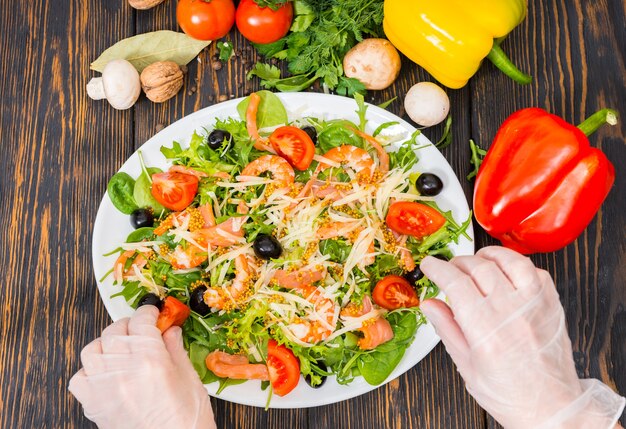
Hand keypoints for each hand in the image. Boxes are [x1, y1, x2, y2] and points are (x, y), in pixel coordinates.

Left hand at [69, 306, 215, 428]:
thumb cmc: (185, 422)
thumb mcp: (190, 379)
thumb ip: (175, 350)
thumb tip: (170, 331)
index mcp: (150, 359)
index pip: (140, 320)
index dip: (148, 312)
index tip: (153, 313)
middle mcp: (122, 369)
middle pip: (115, 330)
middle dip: (129, 326)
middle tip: (142, 331)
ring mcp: (104, 387)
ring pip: (92, 349)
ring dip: (107, 345)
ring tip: (122, 350)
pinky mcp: (94, 405)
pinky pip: (79, 378)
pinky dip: (90, 371)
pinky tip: (107, 374)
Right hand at [420, 246, 624, 428]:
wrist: (553, 409)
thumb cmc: (511, 395)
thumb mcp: (468, 367)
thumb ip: (448, 330)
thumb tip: (430, 305)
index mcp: (485, 330)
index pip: (455, 283)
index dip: (438, 269)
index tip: (430, 266)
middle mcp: (511, 313)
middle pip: (478, 267)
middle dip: (457, 262)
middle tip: (449, 269)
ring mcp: (535, 305)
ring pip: (509, 261)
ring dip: (488, 255)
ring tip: (477, 262)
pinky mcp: (552, 304)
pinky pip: (534, 271)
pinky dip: (516, 265)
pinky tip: (506, 272)